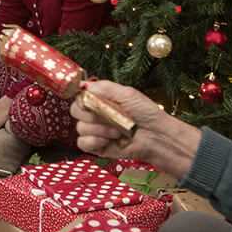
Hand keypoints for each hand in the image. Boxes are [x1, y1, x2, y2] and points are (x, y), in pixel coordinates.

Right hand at [72, 80, 200, 178]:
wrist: (156, 136)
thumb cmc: (145, 113)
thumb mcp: (127, 94)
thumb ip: (104, 87)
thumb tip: (82, 85)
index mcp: (100, 99)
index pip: (79, 96)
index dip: (83, 100)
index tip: (92, 102)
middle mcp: (95, 114)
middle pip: (75, 111)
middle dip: (92, 115)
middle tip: (110, 116)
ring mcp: (94, 130)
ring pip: (80, 128)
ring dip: (100, 129)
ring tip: (117, 131)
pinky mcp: (96, 146)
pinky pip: (82, 143)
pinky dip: (94, 141)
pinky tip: (108, 140)